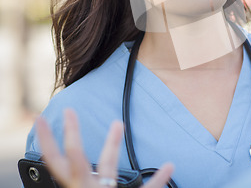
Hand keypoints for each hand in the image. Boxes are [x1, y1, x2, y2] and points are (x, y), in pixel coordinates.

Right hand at [36, 108, 173, 187]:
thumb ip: (81, 177)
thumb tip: (76, 164)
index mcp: (76, 187)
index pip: (55, 162)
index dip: (47, 141)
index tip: (40, 118)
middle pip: (75, 160)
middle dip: (71, 136)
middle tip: (69, 110)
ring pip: (107, 168)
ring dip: (111, 144)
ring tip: (118, 123)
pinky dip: (158, 179)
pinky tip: (170, 166)